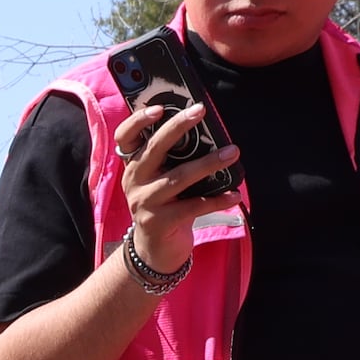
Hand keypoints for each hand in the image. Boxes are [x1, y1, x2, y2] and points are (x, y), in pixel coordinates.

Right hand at [112, 92, 230, 273]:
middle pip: (154, 149)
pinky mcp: (159, 223)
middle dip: (178, 127)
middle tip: (201, 111)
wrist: (154, 252)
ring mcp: (144, 203)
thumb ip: (173, 160)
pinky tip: (234, 194)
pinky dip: (216, 199)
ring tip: (232, 153)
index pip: (125, 137)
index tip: (158, 107)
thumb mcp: (161, 181)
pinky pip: (193, 207)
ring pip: (179, 177)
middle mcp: (134, 181)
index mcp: (133, 166)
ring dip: (208, 163)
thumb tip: (207, 134)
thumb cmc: (165, 207)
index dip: (138, 120)